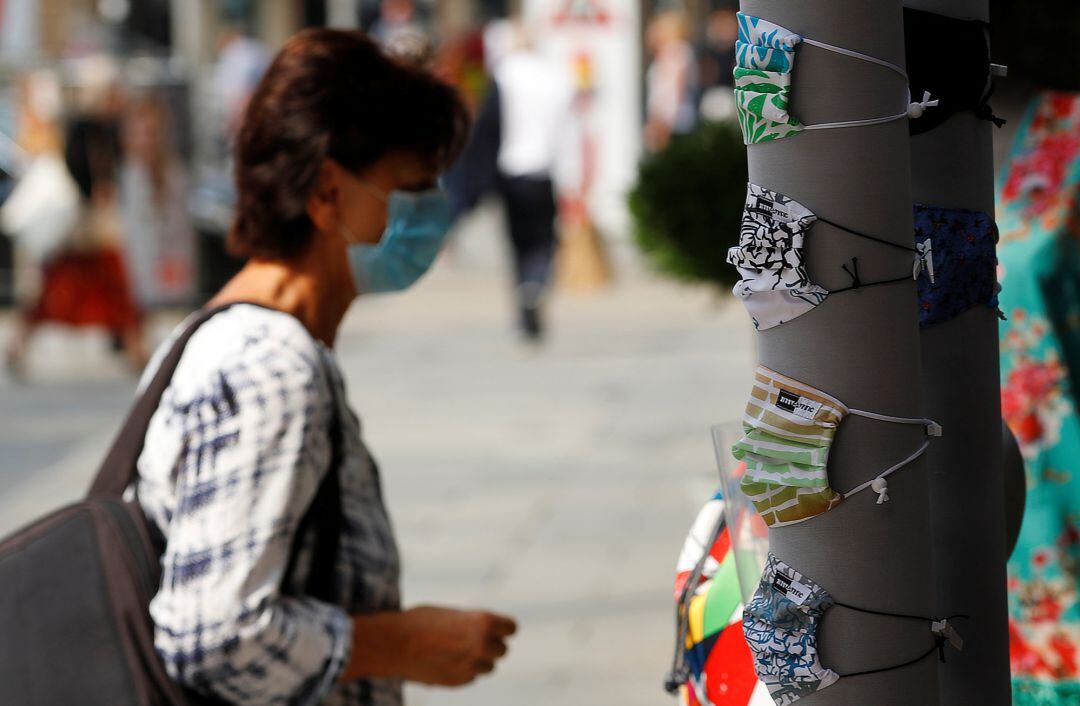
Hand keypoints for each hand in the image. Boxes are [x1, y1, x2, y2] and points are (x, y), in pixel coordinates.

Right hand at [397, 606, 516, 686]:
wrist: (392, 644)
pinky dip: (464, 671)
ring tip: (458, 649)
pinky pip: (471, 677)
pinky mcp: (458, 682)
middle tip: (472, 638)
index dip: (503, 627)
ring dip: (479, 660)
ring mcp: (471, 666)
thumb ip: (472, 623)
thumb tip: (487, 634)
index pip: (511, 628)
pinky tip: (446, 660)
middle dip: (491, 644)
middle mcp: (482, 645)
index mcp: (483, 622)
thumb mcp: (451, 613)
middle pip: (502, 650)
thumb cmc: (419, 621)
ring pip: (489, 667)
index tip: (497, 627)